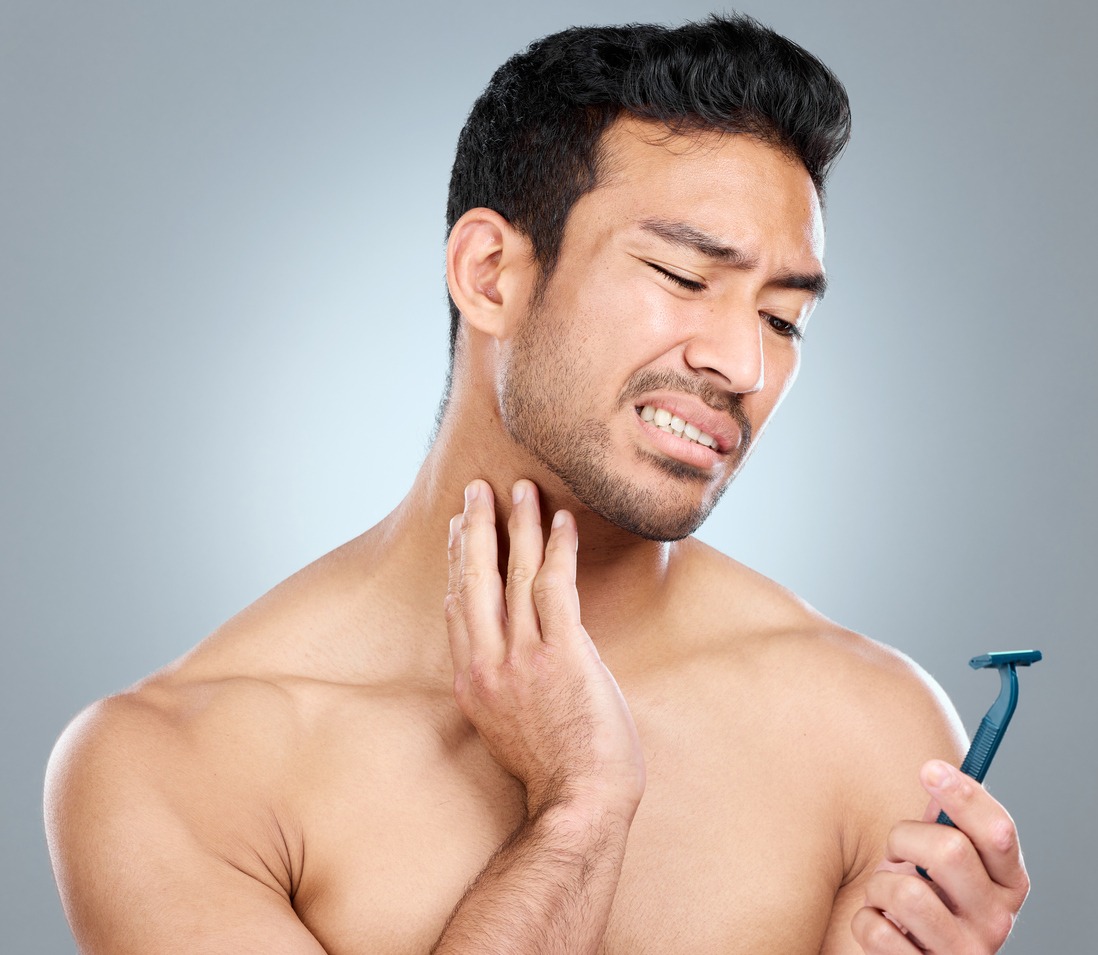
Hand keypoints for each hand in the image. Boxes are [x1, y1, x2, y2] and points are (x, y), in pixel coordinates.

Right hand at [444, 479, 645, 818]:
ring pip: (514, 574)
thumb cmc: (555, 773)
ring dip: (517, 525)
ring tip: (521, 489)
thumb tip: (518, 657)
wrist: (578, 805)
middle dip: (474, 529)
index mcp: (473, 683)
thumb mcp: (509, 729)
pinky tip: (563, 521)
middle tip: (475, 490)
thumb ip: (506, 687)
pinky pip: (556, 587)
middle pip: (474, 580)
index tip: (457, 532)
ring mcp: (523, 658)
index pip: (458, 608)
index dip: (456, 564)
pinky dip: (559, 549)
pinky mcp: (563, 655)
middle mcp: (489, 664)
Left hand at [852, 760, 1028, 953]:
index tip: (930, 768)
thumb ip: (945, 825)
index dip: (965, 795)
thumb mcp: (943, 864)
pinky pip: (876, 929)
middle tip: (895, 851)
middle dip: (903, 838)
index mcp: (1008, 884)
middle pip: (949, 850)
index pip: (999, 831)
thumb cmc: (927, 900)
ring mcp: (964, 952)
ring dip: (879, 885)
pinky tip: (882, 926)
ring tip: (885, 894)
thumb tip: (938, 773)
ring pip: (906, 891)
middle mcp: (998, 921)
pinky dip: (867, 921)